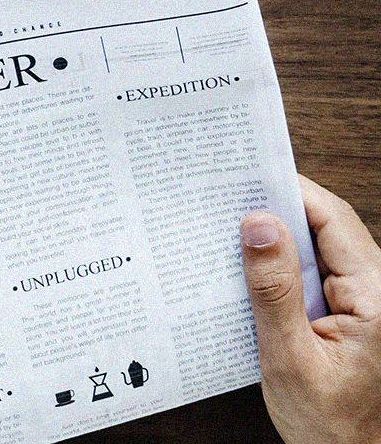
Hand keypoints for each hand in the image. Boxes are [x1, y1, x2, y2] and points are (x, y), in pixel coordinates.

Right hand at [241, 175, 380, 443]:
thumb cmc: (331, 428)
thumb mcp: (290, 359)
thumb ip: (274, 290)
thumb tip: (259, 224)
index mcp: (377, 297)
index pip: (333, 219)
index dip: (290, 190)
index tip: (247, 175)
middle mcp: (378, 292)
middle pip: (326, 226)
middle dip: (278, 209)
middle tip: (227, 197)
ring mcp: (366, 303)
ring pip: (319, 247)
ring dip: (278, 238)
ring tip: (231, 230)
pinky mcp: (352, 315)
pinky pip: (316, 272)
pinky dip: (284, 265)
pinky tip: (251, 270)